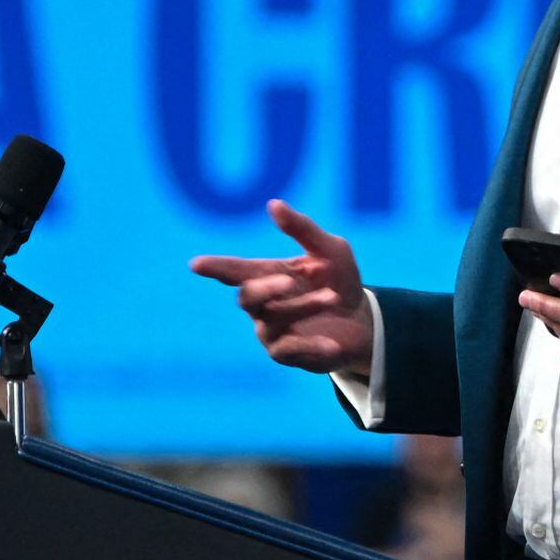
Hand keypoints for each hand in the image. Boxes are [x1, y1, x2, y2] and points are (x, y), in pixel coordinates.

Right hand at [190, 199, 372, 375]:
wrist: (363, 320)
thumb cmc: (340, 280)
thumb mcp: (330, 250)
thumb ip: (302, 229)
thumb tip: (273, 204)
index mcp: (268, 274)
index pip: (235, 271)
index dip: (216, 267)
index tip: (196, 264)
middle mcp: (264, 304)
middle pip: (247, 297)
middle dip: (266, 288)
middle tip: (290, 281)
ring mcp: (273, 331)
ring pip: (273, 320)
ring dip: (303, 307)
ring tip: (332, 297)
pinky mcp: (289, 355)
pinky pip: (290, 350)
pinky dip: (311, 344)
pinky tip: (332, 343)